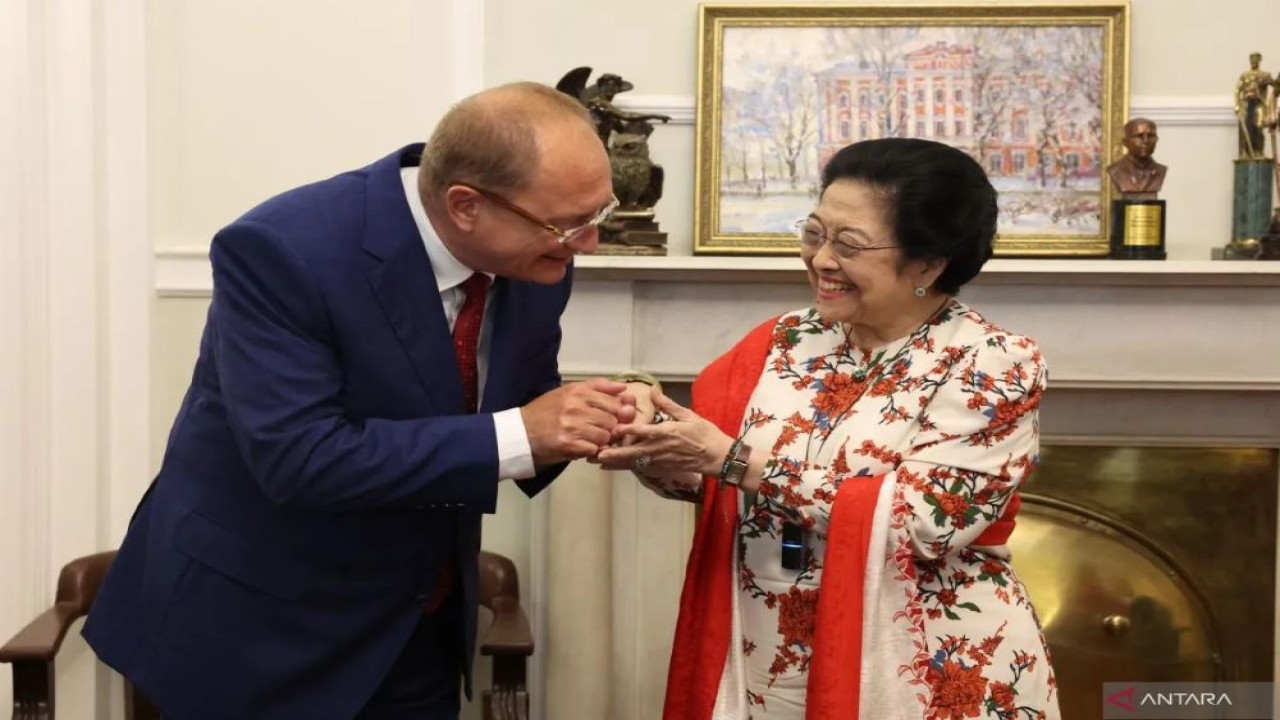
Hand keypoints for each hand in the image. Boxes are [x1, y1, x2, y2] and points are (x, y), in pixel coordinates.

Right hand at [521, 378, 634, 464]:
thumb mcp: (569, 391)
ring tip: (588, 439)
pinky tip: (581, 447)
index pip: (615, 403)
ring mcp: (572, 425)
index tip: (611, 419)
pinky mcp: (568, 444)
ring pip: (605, 436)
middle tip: (598, 431)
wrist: (520, 432)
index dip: (617, 414)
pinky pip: (593, 449)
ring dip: (600, 441)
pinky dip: (590, 451)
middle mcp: (577, 406)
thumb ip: (598, 387)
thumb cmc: (546, 411)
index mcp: (579, 391)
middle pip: (612, 420)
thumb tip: (624, 387)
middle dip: (609, 428)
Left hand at [593, 391, 732, 475]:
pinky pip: (640, 468)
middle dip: (613, 454)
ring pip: (634, 463)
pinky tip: (612, 467)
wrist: (717, 457)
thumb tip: (652, 391)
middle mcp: (661, 449)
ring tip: (597, 462)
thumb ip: (667, 405)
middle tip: (595, 454)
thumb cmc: (705, 434)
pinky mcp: (662, 469)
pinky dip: (625, 467)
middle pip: (633, 453)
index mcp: (667, 433)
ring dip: (615, 463)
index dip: (628, 431)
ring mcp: (660, 461)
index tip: (613, 430)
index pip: (644, 432)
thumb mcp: (688, 415)